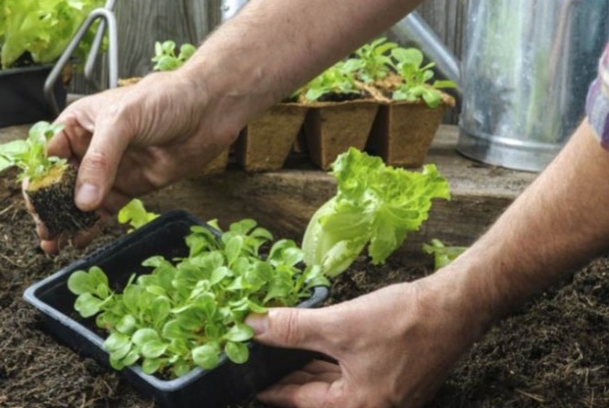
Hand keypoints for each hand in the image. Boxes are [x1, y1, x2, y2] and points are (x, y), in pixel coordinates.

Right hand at [35, 71, 240, 253]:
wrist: (208, 110)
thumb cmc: (165, 98)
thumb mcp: (123, 120)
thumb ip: (100, 160)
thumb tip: (82, 199)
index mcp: (78, 124)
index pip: (47, 155)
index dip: (38, 180)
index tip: (35, 204)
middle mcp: (89, 148)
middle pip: (59, 183)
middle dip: (48, 207)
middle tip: (44, 230)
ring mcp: (110, 170)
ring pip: (79, 201)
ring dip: (65, 222)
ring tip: (54, 243)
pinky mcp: (129, 187)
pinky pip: (104, 211)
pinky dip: (90, 227)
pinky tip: (79, 241)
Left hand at [245, 280, 483, 407]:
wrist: (455, 307)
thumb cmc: (404, 322)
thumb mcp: (339, 325)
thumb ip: (293, 329)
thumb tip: (253, 327)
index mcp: (358, 407)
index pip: (299, 400)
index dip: (271, 386)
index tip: (249, 378)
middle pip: (317, 394)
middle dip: (290, 374)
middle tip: (261, 358)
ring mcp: (387, 396)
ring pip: (335, 383)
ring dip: (310, 365)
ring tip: (283, 350)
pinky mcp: (396, 378)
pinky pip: (353, 373)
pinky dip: (333, 360)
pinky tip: (317, 344)